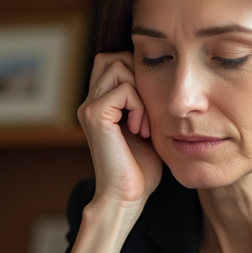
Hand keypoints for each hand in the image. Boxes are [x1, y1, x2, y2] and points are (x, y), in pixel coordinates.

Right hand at [77, 52, 163, 210]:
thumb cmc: (140, 169)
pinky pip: (123, 89)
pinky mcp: (95, 115)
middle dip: (137, 77)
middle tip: (146, 112)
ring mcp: (89, 107)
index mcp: (99, 104)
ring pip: (118, 66)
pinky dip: (138, 106)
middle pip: (113, 57)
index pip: (113, 61)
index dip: (135, 73)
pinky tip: (139, 130)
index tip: (148, 108)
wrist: (127, 196)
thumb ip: (144, 102)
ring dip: (139, 91)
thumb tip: (162, 78)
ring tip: (143, 123)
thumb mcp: (146, 127)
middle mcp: (89, 102)